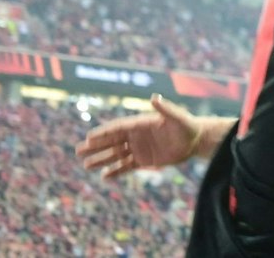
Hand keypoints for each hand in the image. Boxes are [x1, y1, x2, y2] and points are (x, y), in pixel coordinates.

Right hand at [76, 95, 205, 177]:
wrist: (195, 140)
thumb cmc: (186, 126)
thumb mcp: (177, 117)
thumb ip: (165, 108)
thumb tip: (154, 97)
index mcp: (141, 124)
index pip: (118, 128)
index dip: (103, 133)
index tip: (89, 137)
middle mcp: (136, 136)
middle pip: (112, 141)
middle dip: (95, 146)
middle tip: (78, 151)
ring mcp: (139, 148)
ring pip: (116, 155)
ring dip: (101, 160)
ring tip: (86, 165)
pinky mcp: (144, 160)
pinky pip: (126, 167)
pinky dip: (115, 171)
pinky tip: (104, 176)